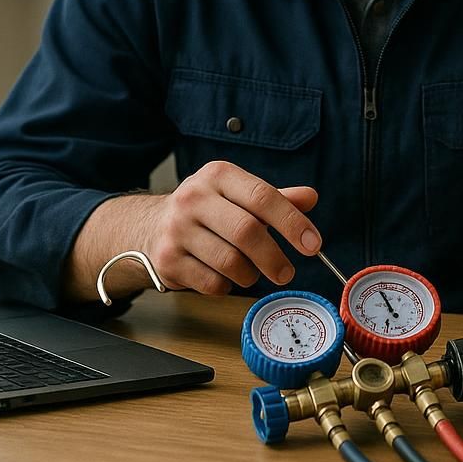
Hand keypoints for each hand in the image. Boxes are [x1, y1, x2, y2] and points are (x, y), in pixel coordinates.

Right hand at [142, 160, 321, 295]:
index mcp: (218, 175)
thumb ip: (275, 198)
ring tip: (251, 271)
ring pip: (230, 262)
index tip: (313, 244)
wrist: (149, 225)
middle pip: (247, 232)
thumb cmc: (207, 210)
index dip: (292, 222)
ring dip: (250, 274)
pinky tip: (224, 276)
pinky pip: (212, 283)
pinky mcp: (168, 260)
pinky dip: (227, 286)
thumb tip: (310, 198)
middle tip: (287, 272)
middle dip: (274, 258)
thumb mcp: (239, 194)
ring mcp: (177, 230)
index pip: (262, 197)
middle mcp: (194, 198)